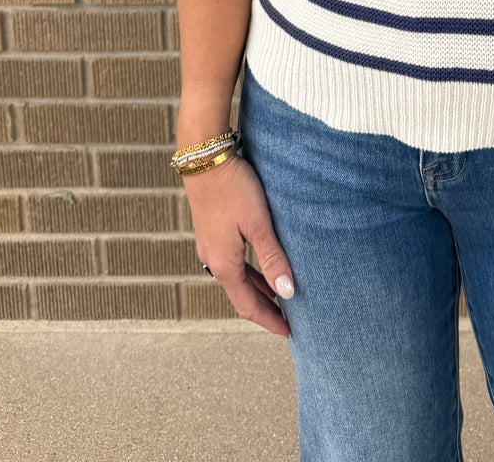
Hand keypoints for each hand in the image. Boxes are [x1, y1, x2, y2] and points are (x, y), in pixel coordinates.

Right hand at [183, 152, 295, 337]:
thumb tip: (287, 292)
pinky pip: (232, 263)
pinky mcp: (211, 232)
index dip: (269, 320)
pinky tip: (261, 267)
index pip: (248, 305)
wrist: (204, 160)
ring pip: (236, 279)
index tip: (289, 332)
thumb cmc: (234, 188)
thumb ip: (273, 258)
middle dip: (264, 308)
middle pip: (241, 296)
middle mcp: (213, 260)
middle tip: (288, 319)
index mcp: (223, 265)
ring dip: (257, 290)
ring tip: (279, 297)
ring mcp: (210, 247)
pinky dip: (249, 273)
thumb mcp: (258, 224)